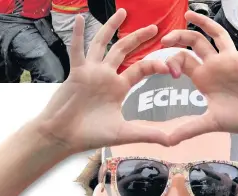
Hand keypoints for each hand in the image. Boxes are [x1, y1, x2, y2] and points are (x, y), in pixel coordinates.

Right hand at [33, 9, 170, 154]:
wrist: (64, 137)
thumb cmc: (91, 135)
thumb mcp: (125, 133)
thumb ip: (149, 134)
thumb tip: (173, 141)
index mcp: (118, 87)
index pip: (140, 69)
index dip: (155, 64)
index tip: (169, 65)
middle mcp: (106, 76)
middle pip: (124, 50)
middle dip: (139, 38)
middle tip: (154, 28)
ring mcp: (90, 72)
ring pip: (102, 43)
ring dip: (111, 27)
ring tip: (123, 12)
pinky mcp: (76, 73)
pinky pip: (76, 50)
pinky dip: (76, 34)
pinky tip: (79, 18)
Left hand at [161, 4, 237, 144]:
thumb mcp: (212, 123)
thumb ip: (189, 129)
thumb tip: (166, 142)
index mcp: (204, 78)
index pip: (183, 61)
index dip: (172, 61)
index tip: (169, 71)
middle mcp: (216, 65)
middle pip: (195, 43)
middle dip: (179, 37)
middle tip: (165, 37)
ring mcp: (232, 59)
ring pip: (217, 34)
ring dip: (204, 23)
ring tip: (189, 14)